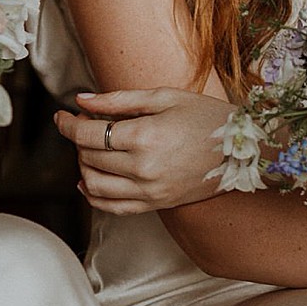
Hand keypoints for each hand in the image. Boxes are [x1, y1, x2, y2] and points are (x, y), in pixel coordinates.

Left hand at [55, 88, 227, 213]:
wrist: (244, 150)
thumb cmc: (207, 117)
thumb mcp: (164, 97)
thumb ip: (118, 100)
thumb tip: (81, 100)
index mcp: (144, 135)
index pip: (87, 134)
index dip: (67, 124)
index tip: (62, 115)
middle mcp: (143, 167)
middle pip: (88, 157)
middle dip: (77, 139)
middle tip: (86, 124)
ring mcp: (149, 190)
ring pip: (93, 184)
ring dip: (82, 165)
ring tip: (91, 150)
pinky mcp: (156, 204)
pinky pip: (112, 207)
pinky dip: (93, 196)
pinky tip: (88, 181)